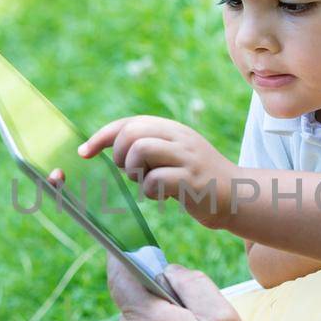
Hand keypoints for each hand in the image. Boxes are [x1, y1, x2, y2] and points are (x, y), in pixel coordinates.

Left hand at [79, 116, 237, 222]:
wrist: (237, 196)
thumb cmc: (196, 180)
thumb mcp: (173, 155)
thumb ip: (148, 147)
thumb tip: (109, 148)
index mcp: (172, 129)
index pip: (129, 123)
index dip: (102, 136)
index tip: (84, 152)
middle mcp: (179, 138)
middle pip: (131, 133)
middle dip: (120, 155)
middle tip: (129, 172)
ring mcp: (187, 158)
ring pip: (141, 150)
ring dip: (133, 171)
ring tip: (146, 182)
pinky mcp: (192, 180)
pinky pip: (155, 180)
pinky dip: (150, 192)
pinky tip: (162, 196)